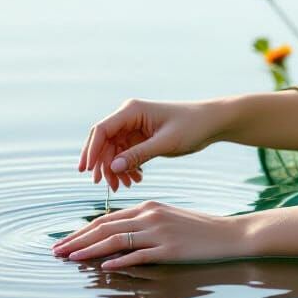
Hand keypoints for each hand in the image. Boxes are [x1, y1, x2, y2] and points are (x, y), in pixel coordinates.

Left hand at [52, 200, 249, 269]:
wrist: (228, 234)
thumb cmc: (198, 229)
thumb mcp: (168, 219)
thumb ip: (142, 225)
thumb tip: (115, 238)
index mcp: (148, 207)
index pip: (107, 218)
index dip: (82, 231)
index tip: (64, 241)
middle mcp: (151, 215)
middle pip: (106, 227)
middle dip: (78, 239)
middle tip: (57, 251)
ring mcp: (160, 232)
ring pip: (117, 239)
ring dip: (90, 250)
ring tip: (70, 259)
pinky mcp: (169, 249)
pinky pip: (139, 255)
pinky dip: (119, 261)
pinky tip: (104, 268)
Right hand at [78, 98, 215, 189]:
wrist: (211, 123)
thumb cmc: (192, 126)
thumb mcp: (166, 143)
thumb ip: (138, 155)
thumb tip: (112, 168)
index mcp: (132, 110)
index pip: (102, 130)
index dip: (91, 150)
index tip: (86, 172)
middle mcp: (129, 117)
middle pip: (105, 143)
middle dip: (105, 166)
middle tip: (111, 187)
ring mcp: (134, 127)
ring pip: (114, 152)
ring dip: (117, 170)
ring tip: (127, 186)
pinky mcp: (141, 138)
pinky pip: (125, 155)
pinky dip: (127, 168)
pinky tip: (137, 179)